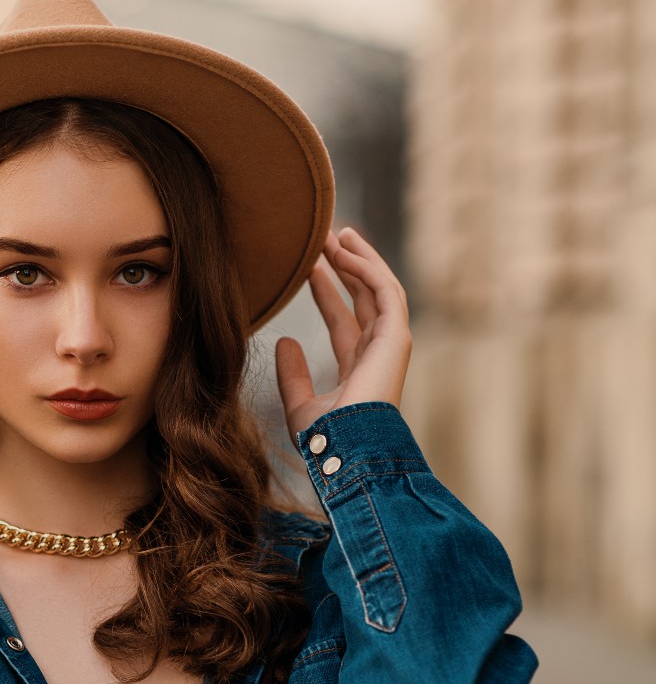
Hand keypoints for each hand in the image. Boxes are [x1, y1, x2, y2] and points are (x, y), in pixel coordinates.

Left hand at [274, 228, 410, 437]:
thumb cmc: (326, 439)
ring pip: (378, 288)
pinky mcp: (397, 337)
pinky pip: (385, 291)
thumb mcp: (299, 404)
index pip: (344, 320)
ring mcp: (391, 345)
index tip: (309, 268)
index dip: (328, 292)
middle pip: (364, 298)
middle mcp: (378, 354)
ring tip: (336, 233)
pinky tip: (346, 250)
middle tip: (324, 239)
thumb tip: (284, 341)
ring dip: (359, 259)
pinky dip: (367, 268)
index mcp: (359, 369)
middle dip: (346, 267)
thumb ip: (292, 374)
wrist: (346, 450)